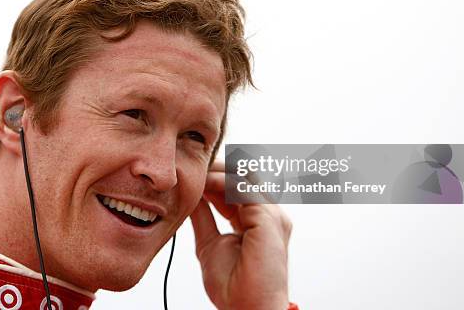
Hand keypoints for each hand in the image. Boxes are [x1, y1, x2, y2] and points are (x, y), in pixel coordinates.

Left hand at [190, 160, 292, 309]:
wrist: (247, 309)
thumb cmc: (233, 286)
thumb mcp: (210, 243)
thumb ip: (204, 219)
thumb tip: (193, 198)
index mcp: (257, 221)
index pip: (236, 188)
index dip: (214, 179)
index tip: (191, 175)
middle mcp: (268, 215)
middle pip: (243, 177)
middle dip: (216, 169)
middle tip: (192, 167)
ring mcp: (271, 215)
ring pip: (244, 177)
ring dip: (217, 172)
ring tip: (195, 173)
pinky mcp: (268, 218)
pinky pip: (242, 188)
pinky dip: (220, 182)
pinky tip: (203, 184)